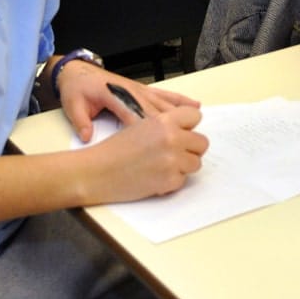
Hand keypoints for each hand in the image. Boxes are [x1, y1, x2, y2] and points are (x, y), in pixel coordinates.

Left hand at [57, 63, 199, 142]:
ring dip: (181, 115)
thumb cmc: (77, 89)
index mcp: (115, 95)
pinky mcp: (143, 89)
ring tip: (197, 127)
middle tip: (186, 143)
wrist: (78, 71)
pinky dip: (181, 101)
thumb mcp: (73, 105)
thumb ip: (81, 121)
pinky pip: (166, 95)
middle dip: (171, 127)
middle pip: (155, 111)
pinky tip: (196, 106)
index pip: (133, 114)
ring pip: (164, 103)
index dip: (146, 129)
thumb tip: (86, 136)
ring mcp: (140, 89)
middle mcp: (132, 91)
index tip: (159, 144)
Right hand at [85, 105, 208, 201]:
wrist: (97, 172)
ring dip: (183, 166)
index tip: (183, 133)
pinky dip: (171, 182)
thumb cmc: (115, 149)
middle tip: (173, 154)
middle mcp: (171, 138)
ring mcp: (172, 160)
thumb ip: (166, 126)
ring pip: (196, 163)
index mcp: (163, 120)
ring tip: (162, 166)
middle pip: (202, 142)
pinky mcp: (169, 180)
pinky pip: (183, 181)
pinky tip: (154, 178)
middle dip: (190, 149)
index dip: (189, 126)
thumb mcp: (141, 126)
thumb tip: (186, 131)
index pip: (195, 116)